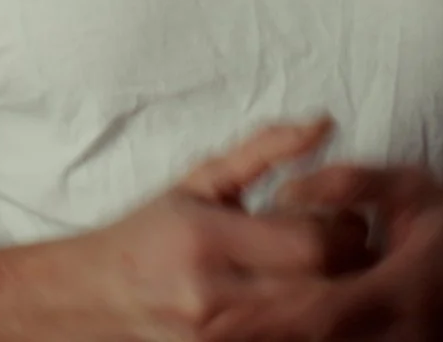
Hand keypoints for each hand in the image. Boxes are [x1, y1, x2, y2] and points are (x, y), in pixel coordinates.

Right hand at [66, 117, 371, 341]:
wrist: (93, 295)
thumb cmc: (150, 232)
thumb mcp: (201, 180)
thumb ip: (265, 149)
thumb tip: (326, 123)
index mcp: (208, 239)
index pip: (311, 245)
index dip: (343, 229)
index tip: (341, 216)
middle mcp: (213, 296)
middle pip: (320, 288)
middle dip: (348, 263)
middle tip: (349, 243)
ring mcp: (218, 337)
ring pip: (310, 320)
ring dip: (331, 293)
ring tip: (325, 268)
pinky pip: (287, 336)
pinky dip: (305, 318)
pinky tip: (298, 295)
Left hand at [202, 165, 442, 341]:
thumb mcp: (416, 190)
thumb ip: (350, 186)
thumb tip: (289, 186)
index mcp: (393, 290)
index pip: (313, 314)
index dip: (261, 321)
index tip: (213, 318)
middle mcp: (395, 334)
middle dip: (257, 341)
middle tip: (201, 333)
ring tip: (223, 335)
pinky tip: (287, 337)